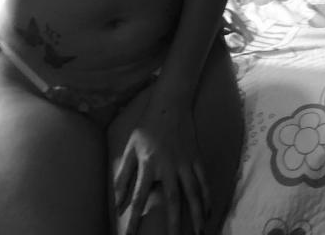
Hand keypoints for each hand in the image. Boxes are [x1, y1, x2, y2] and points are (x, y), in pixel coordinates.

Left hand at [113, 106, 209, 234]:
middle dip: (173, 223)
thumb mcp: (130, 149)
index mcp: (148, 164)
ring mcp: (185, 161)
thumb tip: (116, 205)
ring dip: (196, 214)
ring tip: (198, 233)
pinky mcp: (196, 157)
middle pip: (172, 199)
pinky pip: (203, 180)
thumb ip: (123, 177)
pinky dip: (207, 197)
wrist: (171, 103)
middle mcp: (168, 165)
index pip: (139, 198)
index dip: (133, 220)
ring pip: (193, 192)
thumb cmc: (147, 127)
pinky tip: (208, 212)